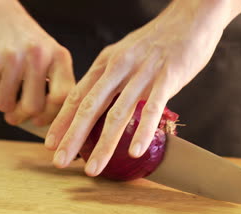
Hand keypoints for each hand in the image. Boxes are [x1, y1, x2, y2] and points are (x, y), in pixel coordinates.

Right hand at [0, 0, 74, 125]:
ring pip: (7, 103)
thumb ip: (56, 83)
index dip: (51, 115)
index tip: (40, 120)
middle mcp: (39, 56)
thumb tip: (50, 121)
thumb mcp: (51, 56)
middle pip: (33, 106)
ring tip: (6, 93)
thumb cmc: (27, 41)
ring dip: (4, 105)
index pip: (62, 97)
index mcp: (59, 57)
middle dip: (22, 116)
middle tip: (17, 114)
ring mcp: (14, 57)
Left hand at [46, 0, 226, 175]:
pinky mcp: (168, 77)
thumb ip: (111, 78)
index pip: (77, 96)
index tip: (49, 143)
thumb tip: (97, 103)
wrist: (191, 18)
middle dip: (72, 137)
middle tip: (59, 161)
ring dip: (103, 144)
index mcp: (106, 63)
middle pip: (89, 107)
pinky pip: (152, 108)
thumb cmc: (157, 41)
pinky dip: (142, 132)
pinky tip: (135, 152)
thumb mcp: (125, 54)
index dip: (61, 121)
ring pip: (118, 113)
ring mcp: (143, 72)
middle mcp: (119, 67)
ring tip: (93, 168)